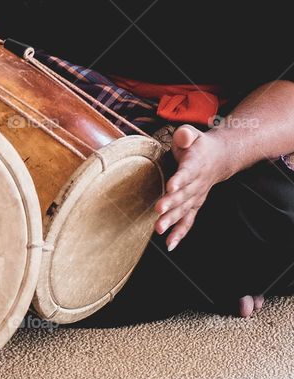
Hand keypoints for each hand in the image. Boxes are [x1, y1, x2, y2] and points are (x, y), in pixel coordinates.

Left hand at [154, 125, 233, 250]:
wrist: (220, 157)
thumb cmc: (199, 145)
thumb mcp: (192, 134)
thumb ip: (186, 135)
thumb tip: (182, 136)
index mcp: (196, 164)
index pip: (187, 173)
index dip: (180, 180)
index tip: (171, 187)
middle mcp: (198, 183)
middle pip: (184, 195)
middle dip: (171, 204)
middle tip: (158, 212)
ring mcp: (197, 196)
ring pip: (185, 210)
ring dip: (172, 220)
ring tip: (159, 229)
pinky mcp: (195, 204)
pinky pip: (188, 220)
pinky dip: (180, 233)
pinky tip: (170, 244)